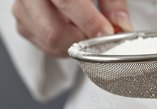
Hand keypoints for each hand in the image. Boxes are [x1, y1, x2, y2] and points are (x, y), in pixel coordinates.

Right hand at [12, 0, 131, 56]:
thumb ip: (114, 4)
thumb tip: (122, 26)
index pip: (67, 1)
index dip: (89, 21)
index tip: (107, 33)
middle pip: (54, 31)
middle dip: (83, 40)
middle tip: (100, 36)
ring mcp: (24, 9)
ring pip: (50, 42)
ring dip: (75, 45)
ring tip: (87, 32)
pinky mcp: (24, 24)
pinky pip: (46, 46)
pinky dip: (66, 46)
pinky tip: (74, 32)